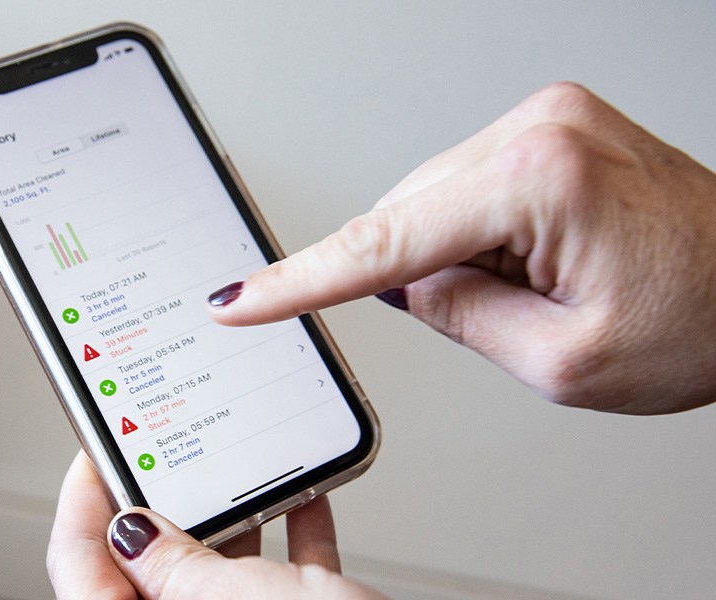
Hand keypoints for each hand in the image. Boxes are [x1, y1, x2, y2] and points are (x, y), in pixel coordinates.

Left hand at [47, 452, 385, 599]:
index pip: (78, 568)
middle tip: (157, 452)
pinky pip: (280, 577)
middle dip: (159, 507)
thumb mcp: (225, 598)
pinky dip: (289, 534)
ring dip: (230, 516)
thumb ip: (169, 564)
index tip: (94, 454)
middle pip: (149, 567)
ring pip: (218, 571)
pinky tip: (301, 494)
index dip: (81, 505)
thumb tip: (129, 530)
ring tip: (231, 467)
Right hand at [208, 82, 715, 414]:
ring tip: (548, 287)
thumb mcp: (563, 361)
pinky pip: (469, 187)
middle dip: (427, 276)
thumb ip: (454, 316)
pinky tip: (542, 259)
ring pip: (434, 202)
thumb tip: (397, 284)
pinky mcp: (553, 127)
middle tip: (510, 318)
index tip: (242, 298)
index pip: (385, 241)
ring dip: (459, 257)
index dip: (303, 279)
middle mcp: (539, 128)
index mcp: (542, 178)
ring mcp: (547, 119)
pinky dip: (480, 234)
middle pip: (408, 215)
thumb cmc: (707, 322)